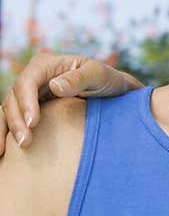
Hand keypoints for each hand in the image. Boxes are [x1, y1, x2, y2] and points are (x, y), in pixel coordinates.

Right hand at [0, 52, 142, 153]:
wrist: (112, 93)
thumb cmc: (107, 80)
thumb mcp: (99, 76)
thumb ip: (79, 79)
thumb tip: (55, 86)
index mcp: (46, 65)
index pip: (27, 81)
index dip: (26, 101)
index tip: (32, 122)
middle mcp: (33, 78)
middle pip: (14, 97)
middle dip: (16, 120)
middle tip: (25, 142)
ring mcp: (30, 94)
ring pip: (9, 110)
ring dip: (10, 128)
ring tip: (20, 148)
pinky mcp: (30, 109)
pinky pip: (12, 119)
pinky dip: (6, 132)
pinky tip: (7, 150)